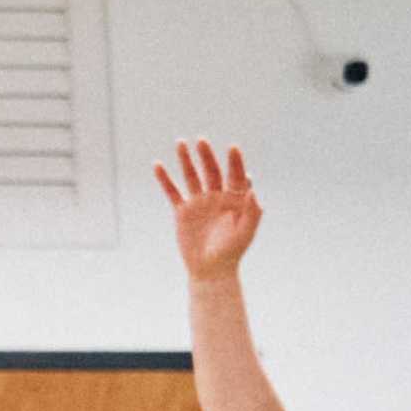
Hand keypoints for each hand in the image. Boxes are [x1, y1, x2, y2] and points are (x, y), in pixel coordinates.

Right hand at [153, 139, 261, 281]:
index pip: (235, 175)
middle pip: (211, 171)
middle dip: (206, 156)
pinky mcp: (183, 212)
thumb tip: (252, 186)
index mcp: (235, 199)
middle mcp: (217, 196)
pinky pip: (172, 192)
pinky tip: (157, 166)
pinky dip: (165, 180)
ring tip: (181, 143)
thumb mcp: (246, 231)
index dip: (235, 162)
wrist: (211, 270)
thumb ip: (252, 210)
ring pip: (191, 177)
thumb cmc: (232, 252)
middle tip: (201, 141)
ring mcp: (199, 203)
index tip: (233, 148)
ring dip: (186, 160)